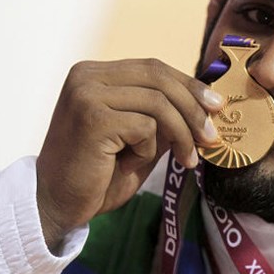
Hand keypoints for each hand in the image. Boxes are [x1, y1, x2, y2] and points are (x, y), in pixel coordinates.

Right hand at [35, 59, 222, 250]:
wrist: (57, 205)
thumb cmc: (101, 173)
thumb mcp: (142, 136)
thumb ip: (166, 115)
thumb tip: (208, 102)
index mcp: (96, 74)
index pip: (154, 68)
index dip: (189, 85)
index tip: (216, 105)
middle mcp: (87, 76)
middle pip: (159, 78)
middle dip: (194, 107)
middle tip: (211, 136)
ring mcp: (86, 94)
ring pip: (158, 103)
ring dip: (181, 135)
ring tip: (187, 160)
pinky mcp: (91, 118)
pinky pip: (145, 127)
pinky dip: (148, 150)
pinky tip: (130, 164)